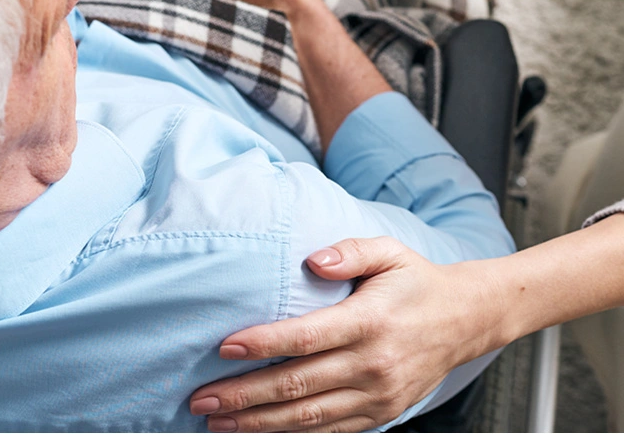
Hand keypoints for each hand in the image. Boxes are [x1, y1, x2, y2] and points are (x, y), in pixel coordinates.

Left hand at [190, 237, 502, 431]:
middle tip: (202, 399)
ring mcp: (378, 395)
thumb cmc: (417, 280)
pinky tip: (262, 432)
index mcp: (369, 321)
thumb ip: (349, 251)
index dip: (262, 344)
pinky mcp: (381, 414)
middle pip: (298, 384)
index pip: (306, 337)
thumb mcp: (388, 251)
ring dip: (259, 423)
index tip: (225, 347)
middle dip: (245, 395)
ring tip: (218, 423)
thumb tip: (311, 260)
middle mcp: (373, 364)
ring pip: (309, 417)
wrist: (465, 319)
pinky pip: (331, 430)